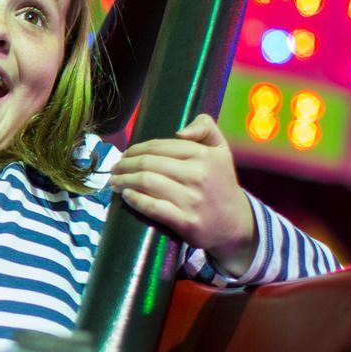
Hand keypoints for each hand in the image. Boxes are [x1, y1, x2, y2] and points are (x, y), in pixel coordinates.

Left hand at [108, 113, 257, 274]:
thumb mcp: (221, 150)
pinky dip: (135, 200)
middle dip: (125, 165)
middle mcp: (199, 175)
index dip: (136, 149)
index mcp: (205, 155)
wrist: (236, 224)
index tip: (124, 154)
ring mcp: (192, 200)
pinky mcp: (187, 222)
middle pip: (149, 164)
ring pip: (147, 183)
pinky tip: (126, 195)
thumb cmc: (220, 184)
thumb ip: (205, 128)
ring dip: (124, 180)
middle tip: (114, 169)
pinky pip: (153, 207)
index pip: (159, 146)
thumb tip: (179, 131)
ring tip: (114, 182)